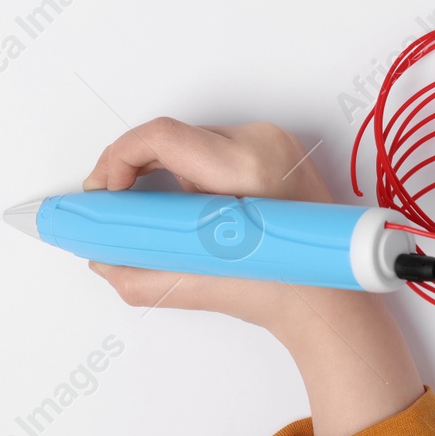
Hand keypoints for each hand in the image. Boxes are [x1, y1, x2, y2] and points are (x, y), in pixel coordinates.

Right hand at [82, 119, 329, 331]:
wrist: (332, 299)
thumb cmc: (283, 292)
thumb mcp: (197, 286)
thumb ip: (137, 276)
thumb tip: (102, 259)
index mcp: (246, 169)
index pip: (161, 136)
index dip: (118, 158)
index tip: (106, 191)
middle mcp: (262, 143)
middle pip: (171, 136)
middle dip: (133, 166)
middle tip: (113, 200)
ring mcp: (272, 141)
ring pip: (190, 140)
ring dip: (161, 167)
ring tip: (145, 204)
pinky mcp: (277, 147)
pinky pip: (214, 147)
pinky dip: (189, 168)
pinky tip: (181, 199)